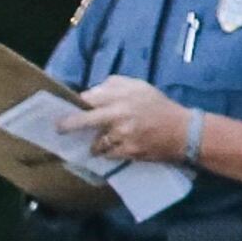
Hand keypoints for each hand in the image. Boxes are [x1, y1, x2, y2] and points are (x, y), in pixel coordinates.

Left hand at [62, 76, 187, 166]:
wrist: (183, 132)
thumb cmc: (158, 107)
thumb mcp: (139, 87)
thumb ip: (114, 86)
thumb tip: (91, 92)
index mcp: (122, 97)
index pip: (89, 99)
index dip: (75, 104)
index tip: (63, 107)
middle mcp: (119, 116)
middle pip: (83, 120)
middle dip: (67, 125)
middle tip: (57, 128)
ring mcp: (123, 136)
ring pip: (95, 142)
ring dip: (93, 143)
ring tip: (95, 142)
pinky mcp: (128, 152)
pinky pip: (108, 154)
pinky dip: (107, 153)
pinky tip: (110, 149)